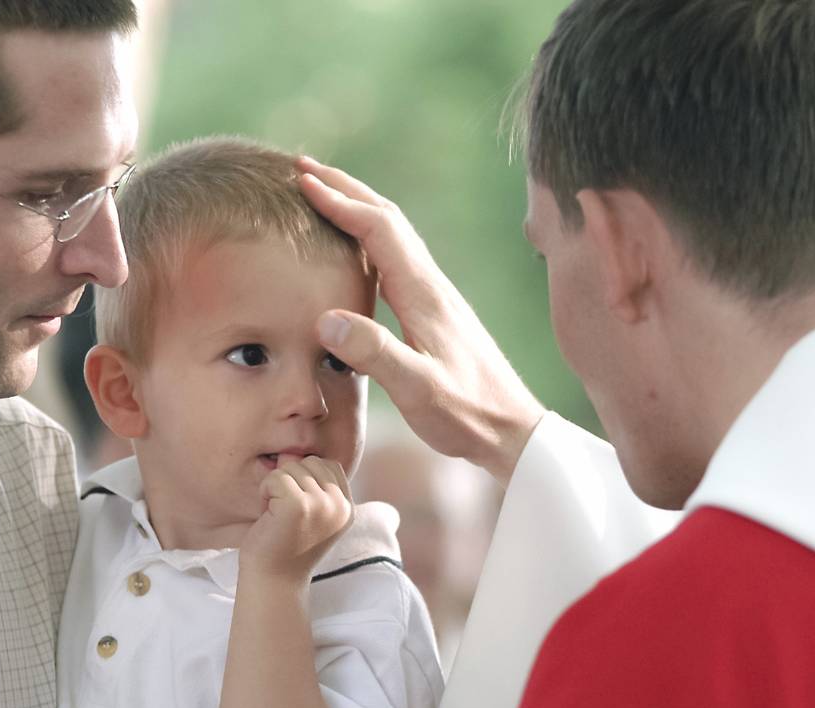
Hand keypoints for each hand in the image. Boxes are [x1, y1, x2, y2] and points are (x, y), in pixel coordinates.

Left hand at [240, 456, 353, 580]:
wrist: (273, 582)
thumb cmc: (284, 546)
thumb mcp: (308, 512)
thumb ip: (308, 482)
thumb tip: (288, 452)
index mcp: (347, 508)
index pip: (329, 465)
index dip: (305, 477)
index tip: (296, 507)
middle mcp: (340, 506)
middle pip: (310, 462)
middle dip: (290, 480)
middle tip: (283, 512)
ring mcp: (322, 505)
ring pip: (291, 467)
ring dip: (275, 488)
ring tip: (276, 516)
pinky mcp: (299, 506)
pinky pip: (275, 478)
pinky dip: (265, 492)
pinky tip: (267, 516)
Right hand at [298, 156, 545, 485]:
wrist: (512, 430)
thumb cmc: (466, 414)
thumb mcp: (419, 390)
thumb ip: (376, 354)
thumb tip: (327, 320)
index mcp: (424, 294)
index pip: (378, 229)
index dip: (339, 201)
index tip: (302, 181)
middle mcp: (432, 285)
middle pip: (387, 218)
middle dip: (345, 188)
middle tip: (303, 169)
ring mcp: (436, 296)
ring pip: (394, 235)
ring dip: (358, 207)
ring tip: (323, 195)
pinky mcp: (436, 311)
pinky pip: (398, 257)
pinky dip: (370, 237)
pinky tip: (357, 249)